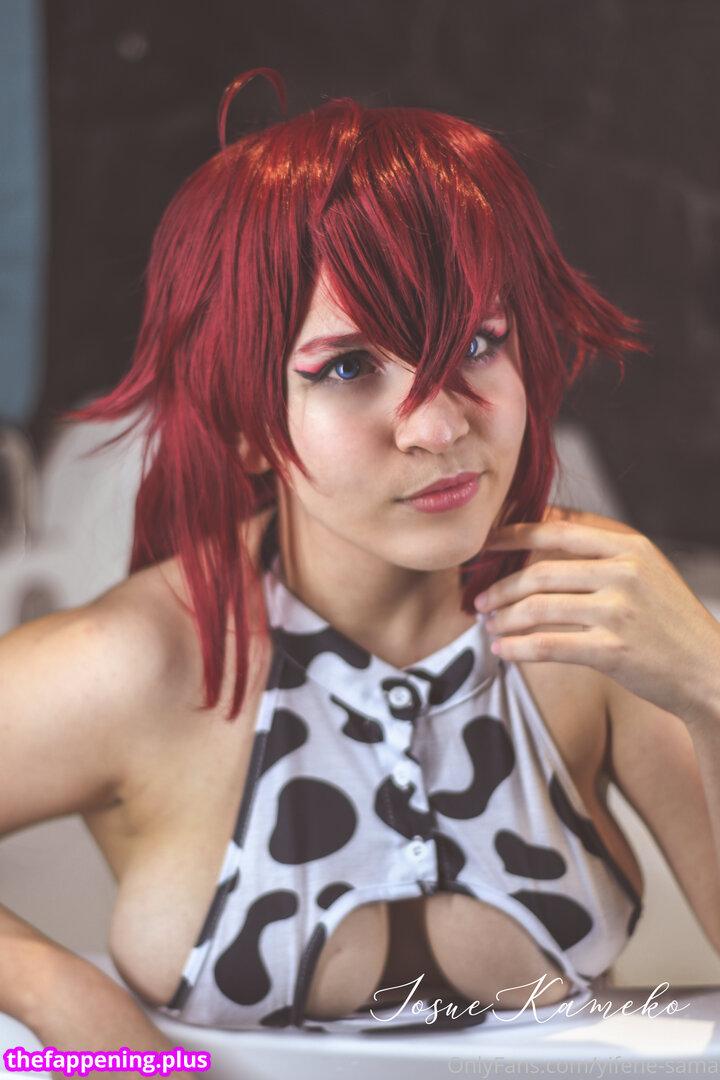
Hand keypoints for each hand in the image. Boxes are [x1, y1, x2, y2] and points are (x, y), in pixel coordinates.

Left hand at [474, 518, 719, 725]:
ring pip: (538, 608)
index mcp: (630, 547)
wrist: (710, 670)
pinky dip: (517, 648)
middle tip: (478, 599)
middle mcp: (624, 573)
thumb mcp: (648, 571)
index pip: (557, 531)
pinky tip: (502, 650)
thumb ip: (603, 552)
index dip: (513, 535)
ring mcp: (619, 611)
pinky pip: (547, 645)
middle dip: (500, 586)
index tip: (486, 544)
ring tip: (489, 626)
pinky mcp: (612, 650)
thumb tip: (543, 528)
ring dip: (504, 617)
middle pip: (540, 572)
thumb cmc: (670, 623)